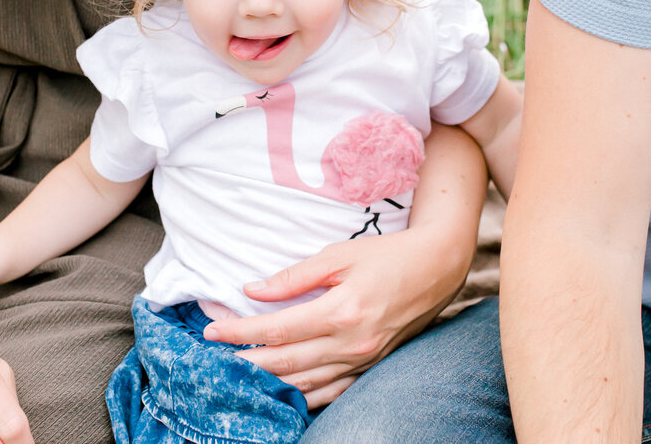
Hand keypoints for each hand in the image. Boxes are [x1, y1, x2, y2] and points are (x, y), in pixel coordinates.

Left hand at [202, 226, 469, 407]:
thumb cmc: (387, 255)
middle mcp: (352, 342)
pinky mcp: (372, 365)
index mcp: (341, 310)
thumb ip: (294, 277)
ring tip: (239, 377)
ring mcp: (364, 359)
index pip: (277, 329)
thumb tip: (253, 290)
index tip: (213, 330)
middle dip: (246, 362)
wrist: (437, 267)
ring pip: (307, 382)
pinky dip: (306, 395)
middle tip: (213, 360)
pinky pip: (334, 390)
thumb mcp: (338, 255)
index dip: (241, 331)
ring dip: (270, 382)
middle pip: (286, 361)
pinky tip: (284, 393)